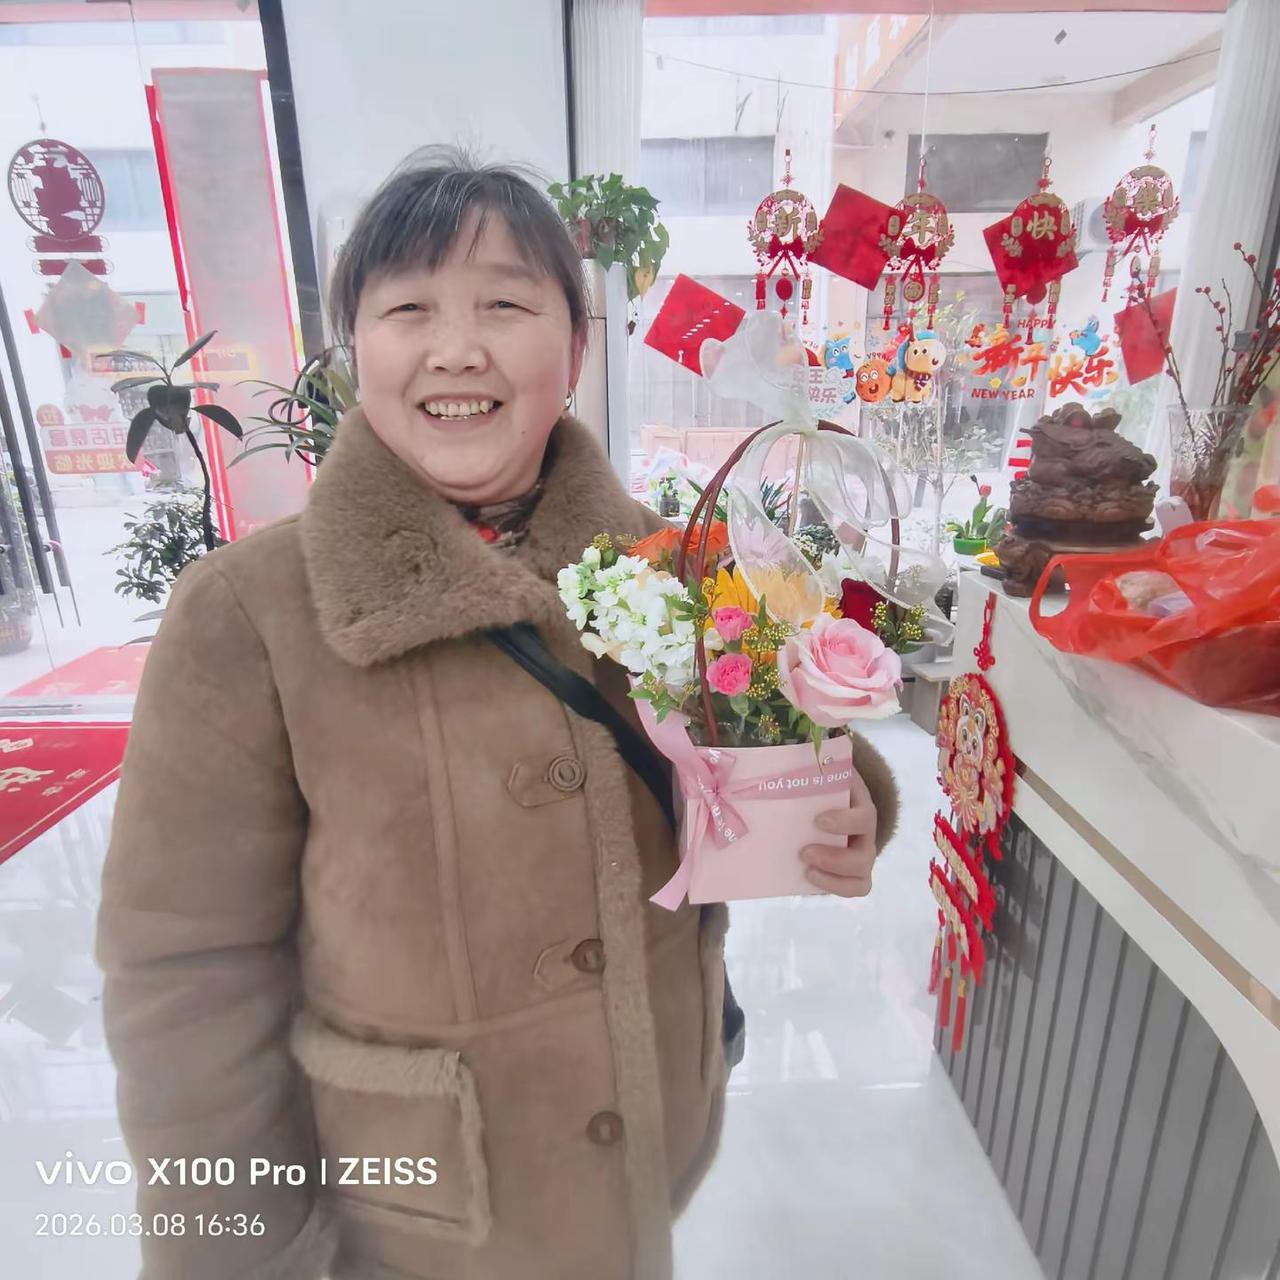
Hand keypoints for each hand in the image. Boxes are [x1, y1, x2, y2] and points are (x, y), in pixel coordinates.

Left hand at [801, 766, 877, 897]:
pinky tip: (809, 878)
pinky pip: (854, 887)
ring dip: (834, 876)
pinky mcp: (854, 871)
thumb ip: (807, 763)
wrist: (837, 797)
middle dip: (835, 858)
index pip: (864, 816)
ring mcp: (862, 854)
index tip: (818, 820)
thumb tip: (774, 749)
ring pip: (862, 875)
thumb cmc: (823, 783)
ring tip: (806, 869)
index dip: (845, 822)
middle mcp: (866, 833)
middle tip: (804, 851)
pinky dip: (834, 887)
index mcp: (860, 804)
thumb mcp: (821, 771)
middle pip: (865, 852)